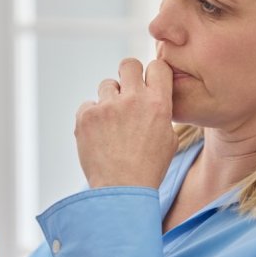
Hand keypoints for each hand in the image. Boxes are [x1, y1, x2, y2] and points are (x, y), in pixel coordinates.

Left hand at [75, 58, 176, 188]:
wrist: (121, 192)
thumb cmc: (148, 168)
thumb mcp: (169, 139)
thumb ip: (162, 112)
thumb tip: (155, 97)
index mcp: (158, 103)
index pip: (158, 66)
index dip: (154, 74)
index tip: (149, 84)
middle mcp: (133, 99)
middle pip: (128, 64)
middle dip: (129, 75)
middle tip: (127, 93)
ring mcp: (107, 106)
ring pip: (107, 85)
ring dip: (110, 100)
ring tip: (113, 124)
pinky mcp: (86, 116)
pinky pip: (88, 104)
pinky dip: (92, 117)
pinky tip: (99, 135)